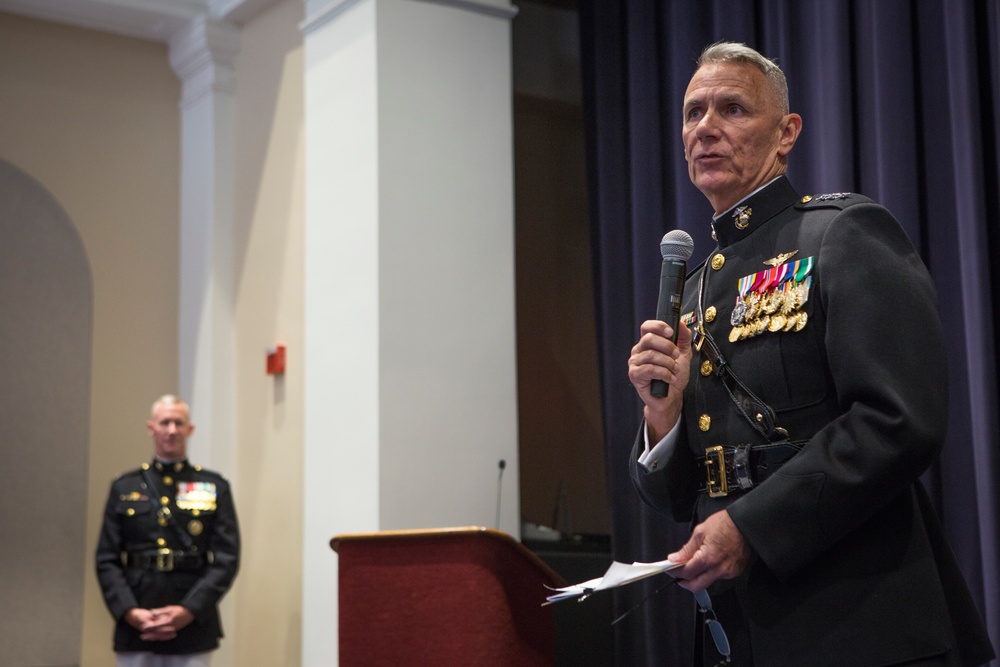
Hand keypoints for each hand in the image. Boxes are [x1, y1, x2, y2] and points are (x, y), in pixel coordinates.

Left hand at [124, 605, 193, 640]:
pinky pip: (165, 637)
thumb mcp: (170, 608)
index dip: (149, 626)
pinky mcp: (174, 631)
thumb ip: (160, 611)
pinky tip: (155, 638)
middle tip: (142, 636)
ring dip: (153, 638)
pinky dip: (159, 638)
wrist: (190, 613)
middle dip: (149, 635)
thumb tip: (151, 612)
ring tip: (146, 638)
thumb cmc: (180, 609)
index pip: (157, 624)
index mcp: (169, 620)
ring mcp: (172, 630)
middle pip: (158, 632)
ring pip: (161, 636)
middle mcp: (170, 627)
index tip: (142, 627)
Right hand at [628, 319, 692, 439]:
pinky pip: (650, 369)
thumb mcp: (683, 354)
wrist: (671, 397)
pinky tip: (669, 378)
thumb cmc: (673, 376)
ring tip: (674, 371)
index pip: (647, 327)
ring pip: (652, 355)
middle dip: (668, 347)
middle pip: (650, 339)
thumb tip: (681, 324)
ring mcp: (635, 362)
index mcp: (648, 343)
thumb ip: (683, 338)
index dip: (659, 326)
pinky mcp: (635, 375)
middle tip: (676, 356)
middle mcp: (639, 350)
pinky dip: (664, 374)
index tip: (671, 332)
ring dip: (668, 363)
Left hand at [667, 510, 752, 590]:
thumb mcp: (700, 532)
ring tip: (695, 563)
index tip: (669, 569)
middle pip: (696, 586)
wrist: (746, 523)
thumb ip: (687, 549)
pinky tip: (709, 561)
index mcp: (708, 558)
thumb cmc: (725, 524)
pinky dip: (710, 572)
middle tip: (678, 574)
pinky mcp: (735, 572)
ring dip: (698, 576)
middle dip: (684, 582)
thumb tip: (675, 558)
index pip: (686, 572)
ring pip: (707, 582)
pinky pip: (718, 577)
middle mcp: (719, 569)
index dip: (675, 572)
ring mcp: (728, 573)